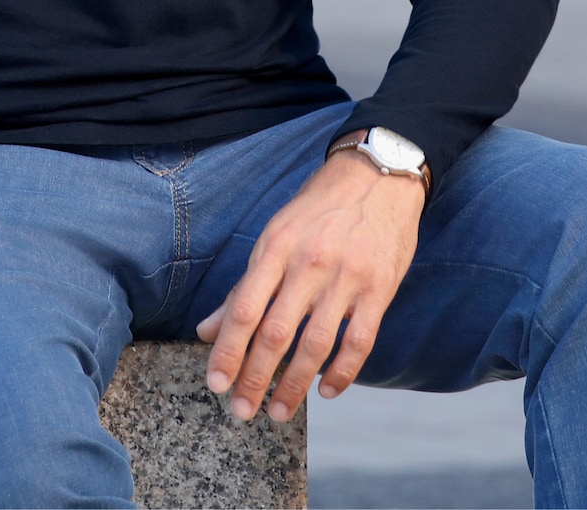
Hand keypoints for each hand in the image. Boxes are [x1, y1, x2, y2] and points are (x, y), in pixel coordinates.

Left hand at [195, 139, 422, 422]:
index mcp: (276, 247)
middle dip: (254, 378)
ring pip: (315, 345)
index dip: (227, 352)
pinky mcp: (379, 288)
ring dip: (294, 385)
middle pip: (275, 333)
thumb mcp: (276, 234)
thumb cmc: (318, 209)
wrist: (378, 175)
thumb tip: (207, 329)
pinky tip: (325, 391)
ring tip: (277, 411)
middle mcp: (308, 262)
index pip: (244, 309)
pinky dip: (342, 373)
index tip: (215, 385)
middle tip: (241, 411)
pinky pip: (359, 342)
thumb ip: (245, 285)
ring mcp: (346, 276)